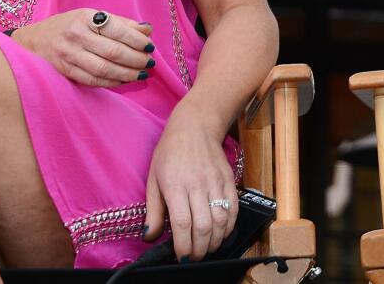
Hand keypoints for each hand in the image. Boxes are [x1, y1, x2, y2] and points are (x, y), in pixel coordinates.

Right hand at [11, 9, 154, 86]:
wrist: (34, 42)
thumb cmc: (69, 26)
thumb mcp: (91, 16)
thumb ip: (119, 23)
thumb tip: (147, 30)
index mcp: (85, 18)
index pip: (116, 28)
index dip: (136, 39)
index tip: (149, 45)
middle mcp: (75, 36)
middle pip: (112, 51)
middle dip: (135, 58)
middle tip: (149, 62)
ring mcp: (69, 55)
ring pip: (104, 68)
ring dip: (127, 73)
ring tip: (141, 73)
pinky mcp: (66, 72)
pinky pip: (93, 80)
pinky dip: (112, 82)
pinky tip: (124, 80)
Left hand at [143, 104, 237, 260]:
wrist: (195, 126)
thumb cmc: (170, 152)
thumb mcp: (153, 179)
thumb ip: (153, 210)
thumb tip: (150, 236)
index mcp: (175, 185)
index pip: (182, 223)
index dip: (183, 245)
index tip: (180, 256)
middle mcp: (197, 184)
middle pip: (203, 226)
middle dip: (199, 249)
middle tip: (193, 257)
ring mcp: (215, 182)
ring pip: (220, 220)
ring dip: (214, 241)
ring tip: (206, 248)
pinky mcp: (228, 180)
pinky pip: (233, 208)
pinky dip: (229, 226)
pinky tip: (220, 233)